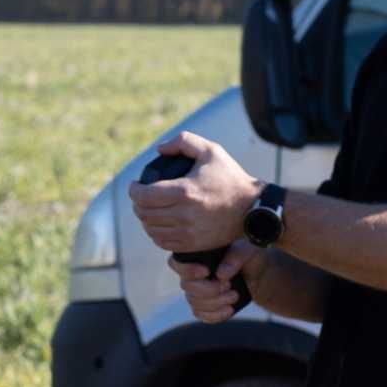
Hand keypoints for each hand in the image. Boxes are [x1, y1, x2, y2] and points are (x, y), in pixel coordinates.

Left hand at [128, 132, 261, 253]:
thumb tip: (160, 149)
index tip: (135, 185)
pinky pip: (163, 243)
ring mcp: (187, 232)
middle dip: (137, 204)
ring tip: (149, 210)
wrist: (252, 208)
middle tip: (141, 197)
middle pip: (144, 213)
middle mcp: (183, 214)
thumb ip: (184, 142)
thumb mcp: (211, 151)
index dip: (133, 190)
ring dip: (145, 219)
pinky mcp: (192, 244)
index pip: (144, 196)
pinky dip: (156, 233)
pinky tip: (159, 225)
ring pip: (151, 229)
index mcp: (184, 191)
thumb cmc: (231, 178)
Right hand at [175, 243, 258, 321]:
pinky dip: (215, 315)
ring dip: (215, 303)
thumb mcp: (247, 251)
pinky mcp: (204, 307)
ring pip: (194, 303)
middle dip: (209, 289)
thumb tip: (220, 274)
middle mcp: (192, 275)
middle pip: (186, 287)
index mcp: (196, 257)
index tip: (206, 271)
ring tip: (234, 296)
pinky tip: (229, 309)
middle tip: (228, 285)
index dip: (188, 270)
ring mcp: (196, 292)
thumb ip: (235, 257)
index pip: (177, 263)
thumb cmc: (247, 258)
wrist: (257, 275)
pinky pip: (201, 315)